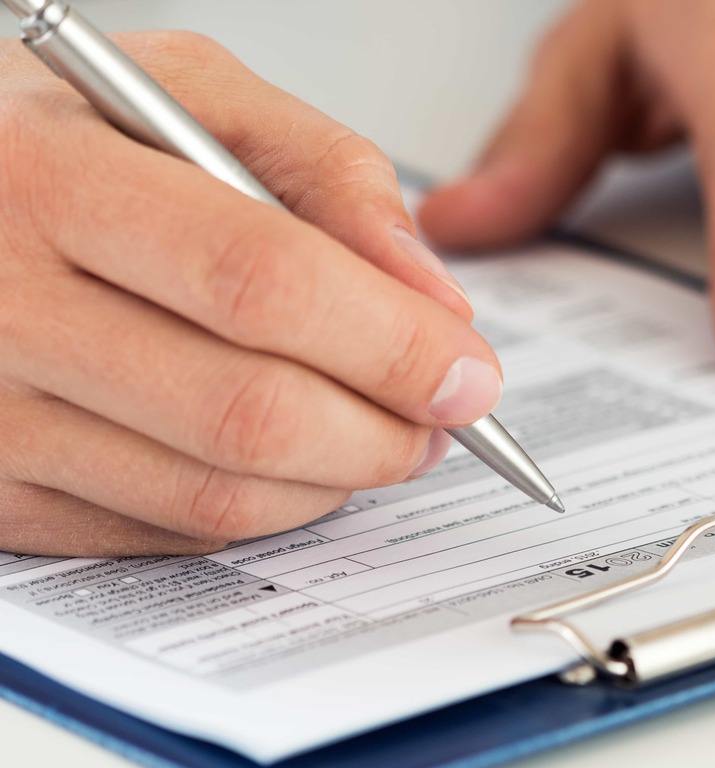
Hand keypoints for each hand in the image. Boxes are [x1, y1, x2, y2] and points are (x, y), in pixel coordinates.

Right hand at [0, 32, 501, 556]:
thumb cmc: (58, 139)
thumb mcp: (187, 93)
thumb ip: (327, 171)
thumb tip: (432, 299)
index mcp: (48, 179)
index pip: (263, 283)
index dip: (391, 342)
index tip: (469, 373)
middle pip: (249, 411)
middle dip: (385, 431)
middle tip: (441, 418)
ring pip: (213, 493)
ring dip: (336, 480)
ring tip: (378, 434)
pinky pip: (162, 531)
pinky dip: (260, 507)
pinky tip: (287, 460)